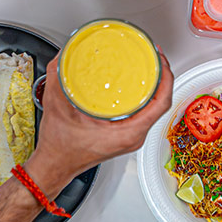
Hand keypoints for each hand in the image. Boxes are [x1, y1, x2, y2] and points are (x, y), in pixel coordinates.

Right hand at [26, 53, 173, 191]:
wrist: (55, 166)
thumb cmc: (60, 147)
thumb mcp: (57, 105)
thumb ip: (58, 75)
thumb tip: (63, 55)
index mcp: (127, 132)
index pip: (160, 103)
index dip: (166, 78)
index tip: (161, 60)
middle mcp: (133, 136)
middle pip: (160, 103)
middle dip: (161, 76)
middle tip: (155, 56)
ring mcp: (131, 136)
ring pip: (153, 108)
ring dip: (154, 85)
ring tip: (149, 65)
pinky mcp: (125, 134)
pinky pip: (144, 112)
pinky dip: (145, 95)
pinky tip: (137, 83)